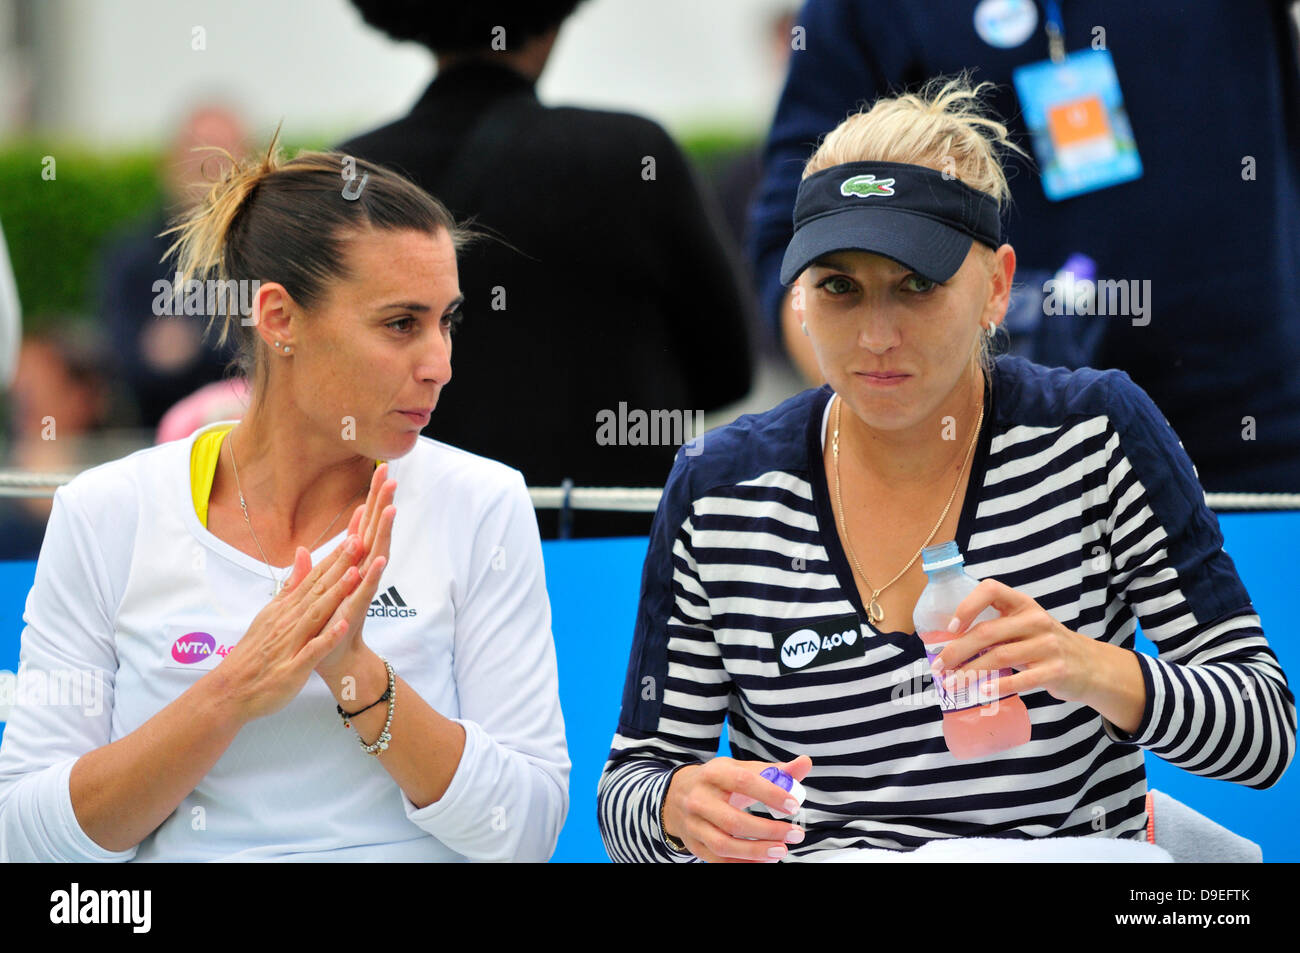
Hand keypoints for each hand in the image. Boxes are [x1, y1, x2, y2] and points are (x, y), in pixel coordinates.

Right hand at [210, 534, 364, 722]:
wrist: (230, 691)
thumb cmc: (254, 653)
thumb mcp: (271, 613)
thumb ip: (290, 585)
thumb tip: (303, 552)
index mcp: (285, 609)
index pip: (313, 579)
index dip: (334, 559)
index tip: (353, 536)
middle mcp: (288, 621)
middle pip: (317, 589)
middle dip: (339, 566)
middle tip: (359, 541)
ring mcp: (290, 644)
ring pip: (316, 614)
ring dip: (335, 594)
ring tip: (355, 575)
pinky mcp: (292, 669)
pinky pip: (312, 651)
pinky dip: (327, 638)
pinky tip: (344, 626)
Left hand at [311, 462, 396, 679]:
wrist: (335, 659)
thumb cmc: (328, 626)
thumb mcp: (316, 592)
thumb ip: (314, 569)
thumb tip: (313, 545)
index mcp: (352, 566)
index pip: (363, 527)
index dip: (370, 501)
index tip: (379, 474)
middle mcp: (363, 573)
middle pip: (375, 531)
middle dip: (381, 504)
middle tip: (391, 476)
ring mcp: (363, 589)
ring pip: (377, 553)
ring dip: (384, 532)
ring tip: (392, 508)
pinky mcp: (359, 608)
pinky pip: (368, 587)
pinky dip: (374, 573)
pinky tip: (381, 557)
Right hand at [662, 755, 811, 862]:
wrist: (678, 794)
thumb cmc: (719, 781)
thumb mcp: (741, 769)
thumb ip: (774, 770)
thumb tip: (805, 763)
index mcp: (714, 773)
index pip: (743, 782)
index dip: (770, 794)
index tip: (794, 806)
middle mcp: (699, 798)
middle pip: (733, 821)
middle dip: (768, 831)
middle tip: (796, 834)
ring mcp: (693, 824)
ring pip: (724, 844)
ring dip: (756, 852)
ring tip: (781, 851)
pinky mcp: (694, 844)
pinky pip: (718, 860)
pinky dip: (742, 863)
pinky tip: (764, 861)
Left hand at [933, 578, 1097, 703]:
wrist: (1091, 666)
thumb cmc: (1046, 645)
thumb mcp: (1026, 626)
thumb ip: (997, 628)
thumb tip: (949, 644)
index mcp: (1023, 604)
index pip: (991, 589)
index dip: (967, 605)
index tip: (950, 627)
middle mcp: (1035, 620)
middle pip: (987, 632)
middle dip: (956, 651)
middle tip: (938, 667)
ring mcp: (1047, 645)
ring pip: (998, 657)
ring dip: (969, 672)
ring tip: (951, 684)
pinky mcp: (1056, 670)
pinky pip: (1021, 679)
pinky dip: (998, 686)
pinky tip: (981, 691)